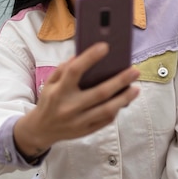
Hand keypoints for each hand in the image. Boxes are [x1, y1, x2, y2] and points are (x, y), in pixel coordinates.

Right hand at [13, 42, 139, 157]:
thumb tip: (83, 56)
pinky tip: (124, 101)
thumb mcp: (50, 83)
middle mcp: (69, 106)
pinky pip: (106, 120)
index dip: (90, 57)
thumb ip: (64, 69)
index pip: (75, 71)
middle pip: (99, 93)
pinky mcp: (86, 131)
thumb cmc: (49, 101)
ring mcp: (79, 121)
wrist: (41, 130)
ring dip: (124, 98)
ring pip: (107, 109)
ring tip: (136, 88)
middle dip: (120, 81)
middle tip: (134, 71)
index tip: (105, 47)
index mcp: (59, 91)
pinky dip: (117, 109)